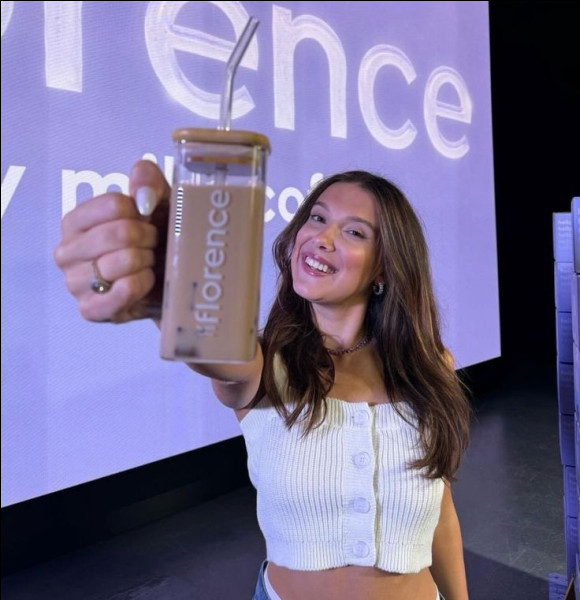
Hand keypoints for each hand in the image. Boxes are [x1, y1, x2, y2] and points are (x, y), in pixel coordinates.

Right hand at [53, 160, 169, 322]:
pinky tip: (145, 282)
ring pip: (124, 262)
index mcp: (75, 222)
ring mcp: (75, 283)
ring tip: (148, 264)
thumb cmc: (157, 239)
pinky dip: (144, 284)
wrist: (166, 283)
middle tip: (152, 245)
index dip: (142, 213)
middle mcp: (66, 252)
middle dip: (148, 239)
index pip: (114, 205)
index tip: (147, 221)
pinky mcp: (90, 310)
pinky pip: (125, 290)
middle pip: (120, 233)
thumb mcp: (157, 203)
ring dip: (147, 262)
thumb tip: (141, 192)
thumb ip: (148, 182)